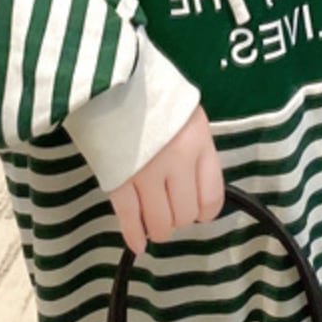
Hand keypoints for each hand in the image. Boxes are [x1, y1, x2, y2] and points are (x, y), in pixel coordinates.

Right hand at [108, 102, 225, 255]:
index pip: (211, 196)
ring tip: (154, 225)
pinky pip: (129, 218)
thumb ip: (195, 147)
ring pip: (159, 223)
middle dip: (178, 219)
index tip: (197, 211)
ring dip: (158, 229)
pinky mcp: (117, 178)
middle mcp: (177, 161)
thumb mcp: (186, 113)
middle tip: (170, 211)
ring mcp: (146, 172)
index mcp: (198, 142)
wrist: (110, 77)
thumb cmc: (151, 91)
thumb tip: (195, 183)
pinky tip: (137, 244)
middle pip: (185, 214)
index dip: (204, 211)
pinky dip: (134, 235)